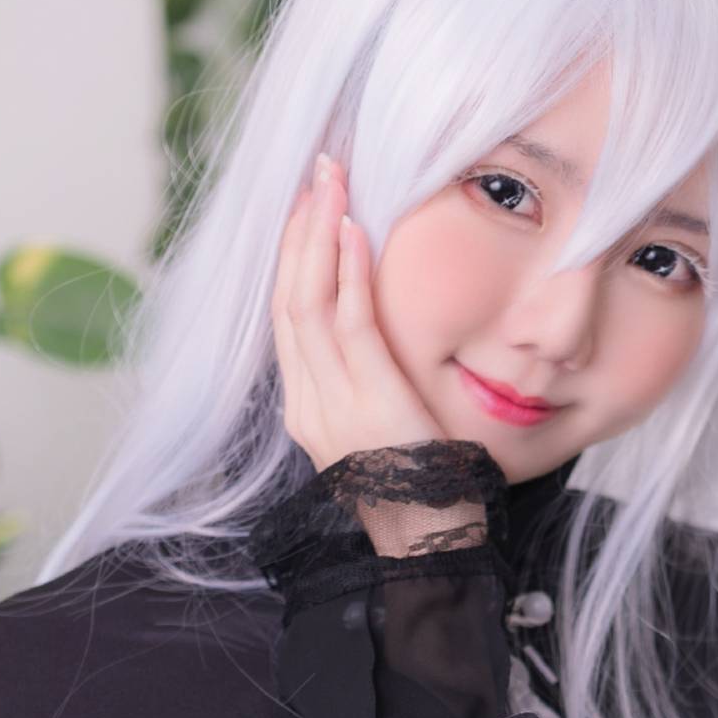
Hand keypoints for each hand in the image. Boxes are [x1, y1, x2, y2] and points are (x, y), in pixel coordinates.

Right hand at [272, 150, 444, 474]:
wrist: (430, 548)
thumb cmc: (420, 490)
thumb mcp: (381, 429)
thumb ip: (364, 385)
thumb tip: (370, 332)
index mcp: (306, 409)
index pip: (287, 317)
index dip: (292, 255)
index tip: (305, 203)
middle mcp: (307, 404)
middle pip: (287, 298)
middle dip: (298, 228)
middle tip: (316, 168)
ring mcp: (332, 405)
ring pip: (306, 301)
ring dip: (318, 233)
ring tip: (331, 179)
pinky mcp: (368, 404)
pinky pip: (350, 325)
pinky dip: (347, 272)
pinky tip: (353, 229)